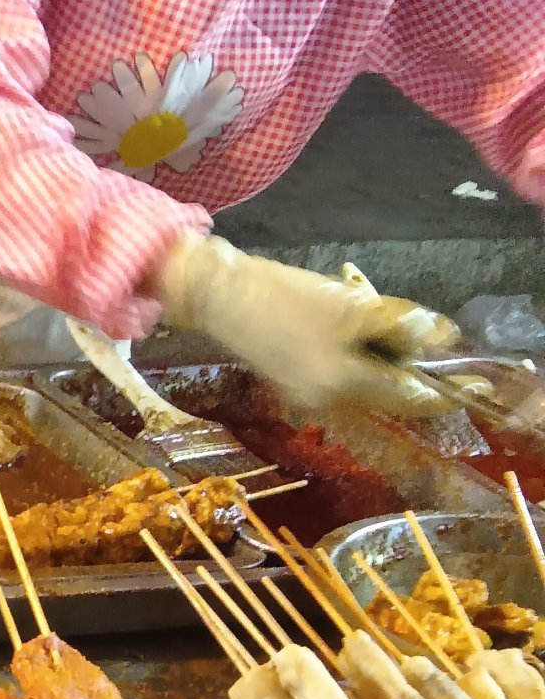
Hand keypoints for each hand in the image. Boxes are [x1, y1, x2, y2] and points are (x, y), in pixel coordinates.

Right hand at [157, 234, 459, 417]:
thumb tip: (443, 337)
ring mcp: (309, 395)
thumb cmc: (284, 298)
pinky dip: (356, 349)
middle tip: (417, 325)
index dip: (449, 392)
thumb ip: (400, 324)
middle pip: (389, 389)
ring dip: (380, 350)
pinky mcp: (295, 379)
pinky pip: (343, 370)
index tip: (480, 385)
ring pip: (367, 377)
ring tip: (368, 306)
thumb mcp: (350, 306)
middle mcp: (329, 404)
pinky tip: (345, 316)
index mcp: (345, 388)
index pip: (412, 398)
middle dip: (407, 359)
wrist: (217, 295)